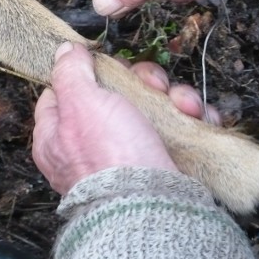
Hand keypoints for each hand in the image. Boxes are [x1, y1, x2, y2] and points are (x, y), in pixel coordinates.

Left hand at [32, 42, 219, 194]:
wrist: (151, 208)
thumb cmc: (109, 156)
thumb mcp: (81, 104)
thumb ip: (69, 72)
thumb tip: (63, 50)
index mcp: (61, 131)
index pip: (67, 89)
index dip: (90, 71)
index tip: (108, 65)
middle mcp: (93, 141)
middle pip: (117, 92)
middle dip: (142, 81)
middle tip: (152, 85)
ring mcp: (129, 150)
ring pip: (152, 105)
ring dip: (174, 98)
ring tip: (183, 107)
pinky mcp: (160, 159)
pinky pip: (177, 127)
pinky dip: (190, 119)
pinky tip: (197, 118)